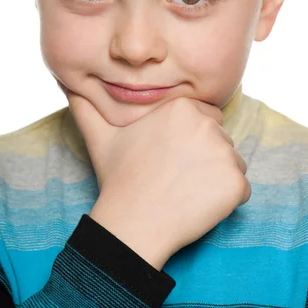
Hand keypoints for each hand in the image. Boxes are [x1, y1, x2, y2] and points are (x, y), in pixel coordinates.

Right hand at [56, 79, 250, 268]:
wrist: (132, 223)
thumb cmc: (119, 178)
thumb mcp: (100, 137)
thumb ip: (87, 106)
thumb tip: (67, 85)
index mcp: (181, 107)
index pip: (204, 116)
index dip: (189, 139)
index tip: (172, 158)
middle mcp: (207, 124)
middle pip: (220, 138)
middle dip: (205, 155)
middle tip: (177, 176)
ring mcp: (224, 153)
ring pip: (231, 162)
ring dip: (216, 176)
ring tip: (186, 190)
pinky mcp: (235, 183)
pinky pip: (241, 188)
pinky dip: (227, 199)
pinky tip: (200, 205)